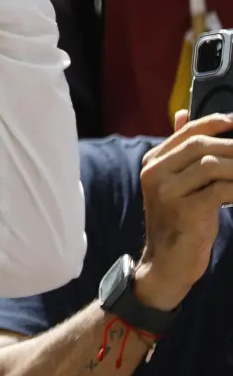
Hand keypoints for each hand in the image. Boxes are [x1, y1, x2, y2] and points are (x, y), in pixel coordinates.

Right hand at [135, 110, 232, 309]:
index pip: (189, 131)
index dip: (217, 122)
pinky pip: (221, 189)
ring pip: (213, 165)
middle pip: (202, 145)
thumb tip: (185, 114)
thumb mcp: (175, 182)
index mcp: (153, 162)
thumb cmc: (178, 220)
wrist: (167, 261)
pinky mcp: (185, 210)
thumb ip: (180, 150)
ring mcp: (167, 192)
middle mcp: (155, 174)